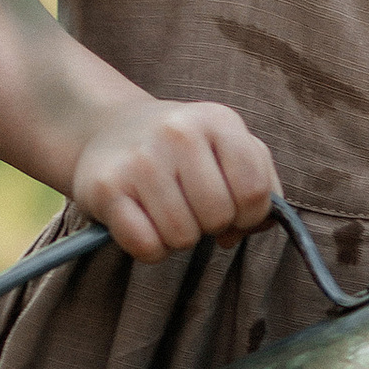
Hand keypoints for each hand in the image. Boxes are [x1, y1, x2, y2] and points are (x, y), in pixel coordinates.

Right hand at [69, 95, 280, 262]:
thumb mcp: (229, 147)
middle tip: (193, 207)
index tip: (233, 208)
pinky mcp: (106, 187)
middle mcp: (179, 132)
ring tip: (167, 211)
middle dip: (211, 225)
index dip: (250, 214)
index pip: (255, 190)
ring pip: (182, 237)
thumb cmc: (183, 149)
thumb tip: (260, 225)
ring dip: (179, 237)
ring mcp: (140, 159)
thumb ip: (261, 182)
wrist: (111, 129)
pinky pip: (146, 246)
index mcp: (219, 120)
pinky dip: (150, 249)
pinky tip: (144, 222)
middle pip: (219, 216)